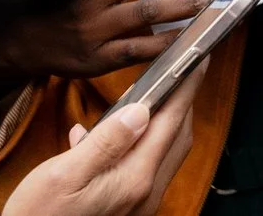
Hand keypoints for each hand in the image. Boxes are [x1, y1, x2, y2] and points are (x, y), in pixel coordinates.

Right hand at [2, 71, 205, 215]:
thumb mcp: (64, 175)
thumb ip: (106, 142)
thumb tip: (140, 111)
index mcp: (133, 179)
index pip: (170, 123)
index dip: (186, 89)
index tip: (198, 60)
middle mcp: (145, 193)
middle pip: (175, 139)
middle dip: (181, 104)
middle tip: (179, 72)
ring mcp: (139, 204)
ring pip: (163, 153)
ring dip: (162, 123)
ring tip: (154, 96)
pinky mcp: (127, 210)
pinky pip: (144, 168)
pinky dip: (139, 145)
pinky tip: (110, 134)